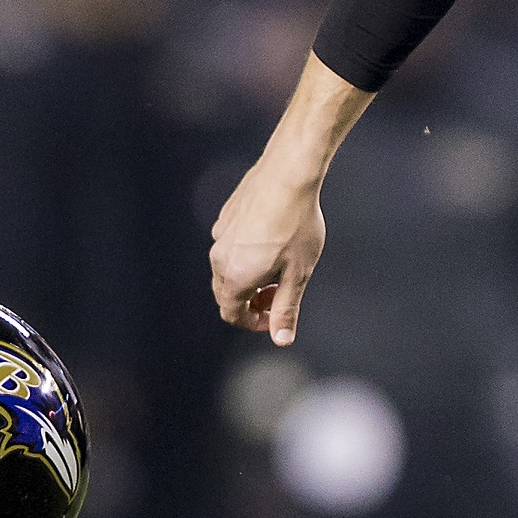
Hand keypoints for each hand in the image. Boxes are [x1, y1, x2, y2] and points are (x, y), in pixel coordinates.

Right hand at [209, 59, 370, 344]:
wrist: (288, 176)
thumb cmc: (297, 227)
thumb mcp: (298, 275)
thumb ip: (287, 309)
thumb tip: (281, 341)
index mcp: (234, 278)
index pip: (232, 314)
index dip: (254, 322)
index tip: (276, 317)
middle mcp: (219, 258)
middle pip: (227, 293)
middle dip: (251, 301)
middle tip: (280, 294)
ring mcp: (219, 234)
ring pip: (228, 268)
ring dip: (249, 277)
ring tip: (279, 267)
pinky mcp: (225, 216)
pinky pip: (231, 245)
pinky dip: (246, 254)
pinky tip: (272, 240)